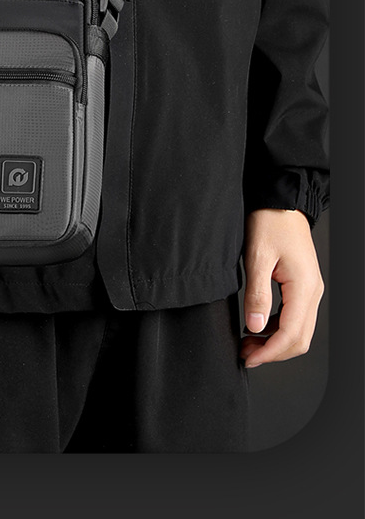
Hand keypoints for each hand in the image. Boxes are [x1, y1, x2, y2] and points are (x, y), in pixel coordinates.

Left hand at [241, 208, 324, 367]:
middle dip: (273, 352)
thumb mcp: (257, 256)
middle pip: (299, 339)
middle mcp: (312, 291)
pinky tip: (259, 326)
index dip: (269, 352)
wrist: (281, 201)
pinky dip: (278, 328)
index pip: (290, 334)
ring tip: (249, 342)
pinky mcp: (303, 286)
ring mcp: (310, 289)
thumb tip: (255, 327)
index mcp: (303, 287)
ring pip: (299, 331)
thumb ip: (257, 294)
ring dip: (275, 342)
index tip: (249, 358)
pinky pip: (295, 317)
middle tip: (246, 353)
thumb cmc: (270, 222)